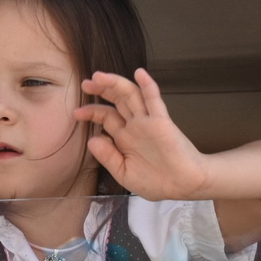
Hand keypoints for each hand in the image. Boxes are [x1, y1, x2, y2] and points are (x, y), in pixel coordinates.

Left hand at [74, 69, 208, 199]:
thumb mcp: (125, 173)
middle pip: (116, 101)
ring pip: (131, 96)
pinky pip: (154, 101)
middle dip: (100, 90)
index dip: (91, 112)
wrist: (184, 186)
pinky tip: (139, 74)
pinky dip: (148, 86)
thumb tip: (91, 140)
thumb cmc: (157, 182)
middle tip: (85, 83)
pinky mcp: (162, 122)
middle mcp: (135, 126)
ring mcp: (148, 122)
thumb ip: (108, 157)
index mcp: (125, 138)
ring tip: (99, 76)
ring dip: (116, 84)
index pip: (106, 117)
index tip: (76, 113)